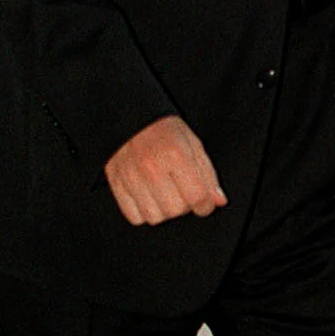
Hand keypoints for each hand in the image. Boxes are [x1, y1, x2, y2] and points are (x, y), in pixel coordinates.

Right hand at [105, 115, 227, 225]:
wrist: (130, 118)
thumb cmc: (165, 130)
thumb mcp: (193, 144)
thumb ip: (207, 174)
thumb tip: (218, 200)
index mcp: (176, 155)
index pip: (197, 197)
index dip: (205, 205)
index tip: (204, 203)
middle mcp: (152, 168)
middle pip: (175, 210)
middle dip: (184, 206)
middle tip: (182, 192)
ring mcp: (131, 177)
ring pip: (155, 217)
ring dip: (164, 211)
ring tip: (164, 194)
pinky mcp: (116, 183)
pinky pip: (134, 217)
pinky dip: (144, 212)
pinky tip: (148, 197)